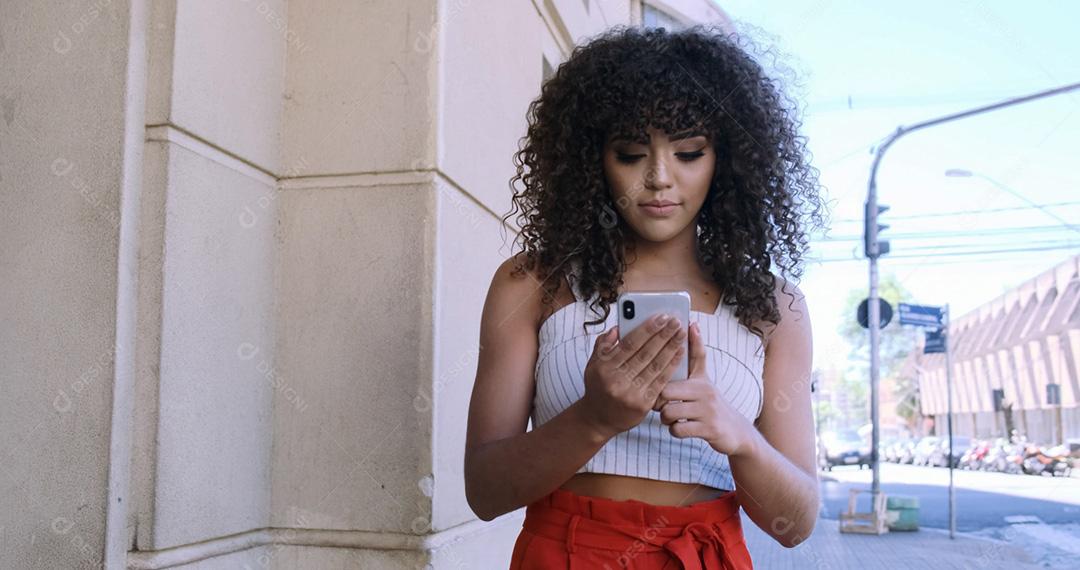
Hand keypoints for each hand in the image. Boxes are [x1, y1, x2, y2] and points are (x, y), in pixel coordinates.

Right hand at [578, 314, 687, 435]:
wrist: (598, 419)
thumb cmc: (598, 386)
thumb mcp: (593, 363)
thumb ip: (604, 344)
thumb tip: (619, 327)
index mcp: (604, 367)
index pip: (629, 344)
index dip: (647, 329)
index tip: (661, 317)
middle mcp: (617, 380)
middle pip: (645, 353)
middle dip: (663, 335)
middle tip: (676, 321)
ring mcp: (630, 393)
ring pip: (655, 366)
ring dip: (671, 348)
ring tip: (681, 334)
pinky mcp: (643, 404)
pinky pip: (660, 381)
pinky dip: (671, 366)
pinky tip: (679, 353)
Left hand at [656, 321, 754, 456]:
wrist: (735, 431)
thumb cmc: (710, 403)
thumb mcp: (704, 378)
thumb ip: (696, 354)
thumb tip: (693, 324)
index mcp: (701, 378)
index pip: (689, 360)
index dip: (675, 355)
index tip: (672, 349)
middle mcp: (706, 391)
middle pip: (666, 391)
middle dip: (658, 401)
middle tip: (661, 404)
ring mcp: (708, 410)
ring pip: (669, 412)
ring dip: (665, 418)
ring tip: (671, 417)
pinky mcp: (709, 429)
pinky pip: (678, 429)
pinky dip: (674, 430)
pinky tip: (679, 427)